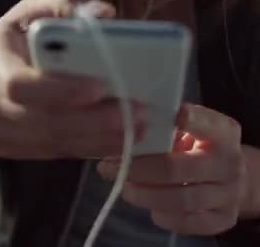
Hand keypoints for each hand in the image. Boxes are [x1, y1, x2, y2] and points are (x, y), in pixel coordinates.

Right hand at [0, 0, 147, 159]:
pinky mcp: (3, 149)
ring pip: (50, 141)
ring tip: (136, 128)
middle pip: (41, 119)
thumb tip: (104, 13)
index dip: (59, 89)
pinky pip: (50, 153)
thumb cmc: (10, 41)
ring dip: (97, 138)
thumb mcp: (30, 9)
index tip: (101, 86)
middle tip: (138, 113)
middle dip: (93, 119)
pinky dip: (86, 148)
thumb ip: (65, 2)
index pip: (18, 83)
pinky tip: (115, 140)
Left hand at [98, 103, 246, 234]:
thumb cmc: (198, 146)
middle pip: (176, 168)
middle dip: (137, 169)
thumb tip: (123, 131)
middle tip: (110, 167)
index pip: (204, 124)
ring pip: (181, 199)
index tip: (147, 118)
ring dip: (145, 195)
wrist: (231, 178)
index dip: (181, 122)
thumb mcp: (189, 130)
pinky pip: (188, 222)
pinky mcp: (223, 219)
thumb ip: (164, 128)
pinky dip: (163, 216)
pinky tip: (149, 206)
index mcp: (223, 132)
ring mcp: (229, 194)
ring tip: (126, 188)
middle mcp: (230, 163)